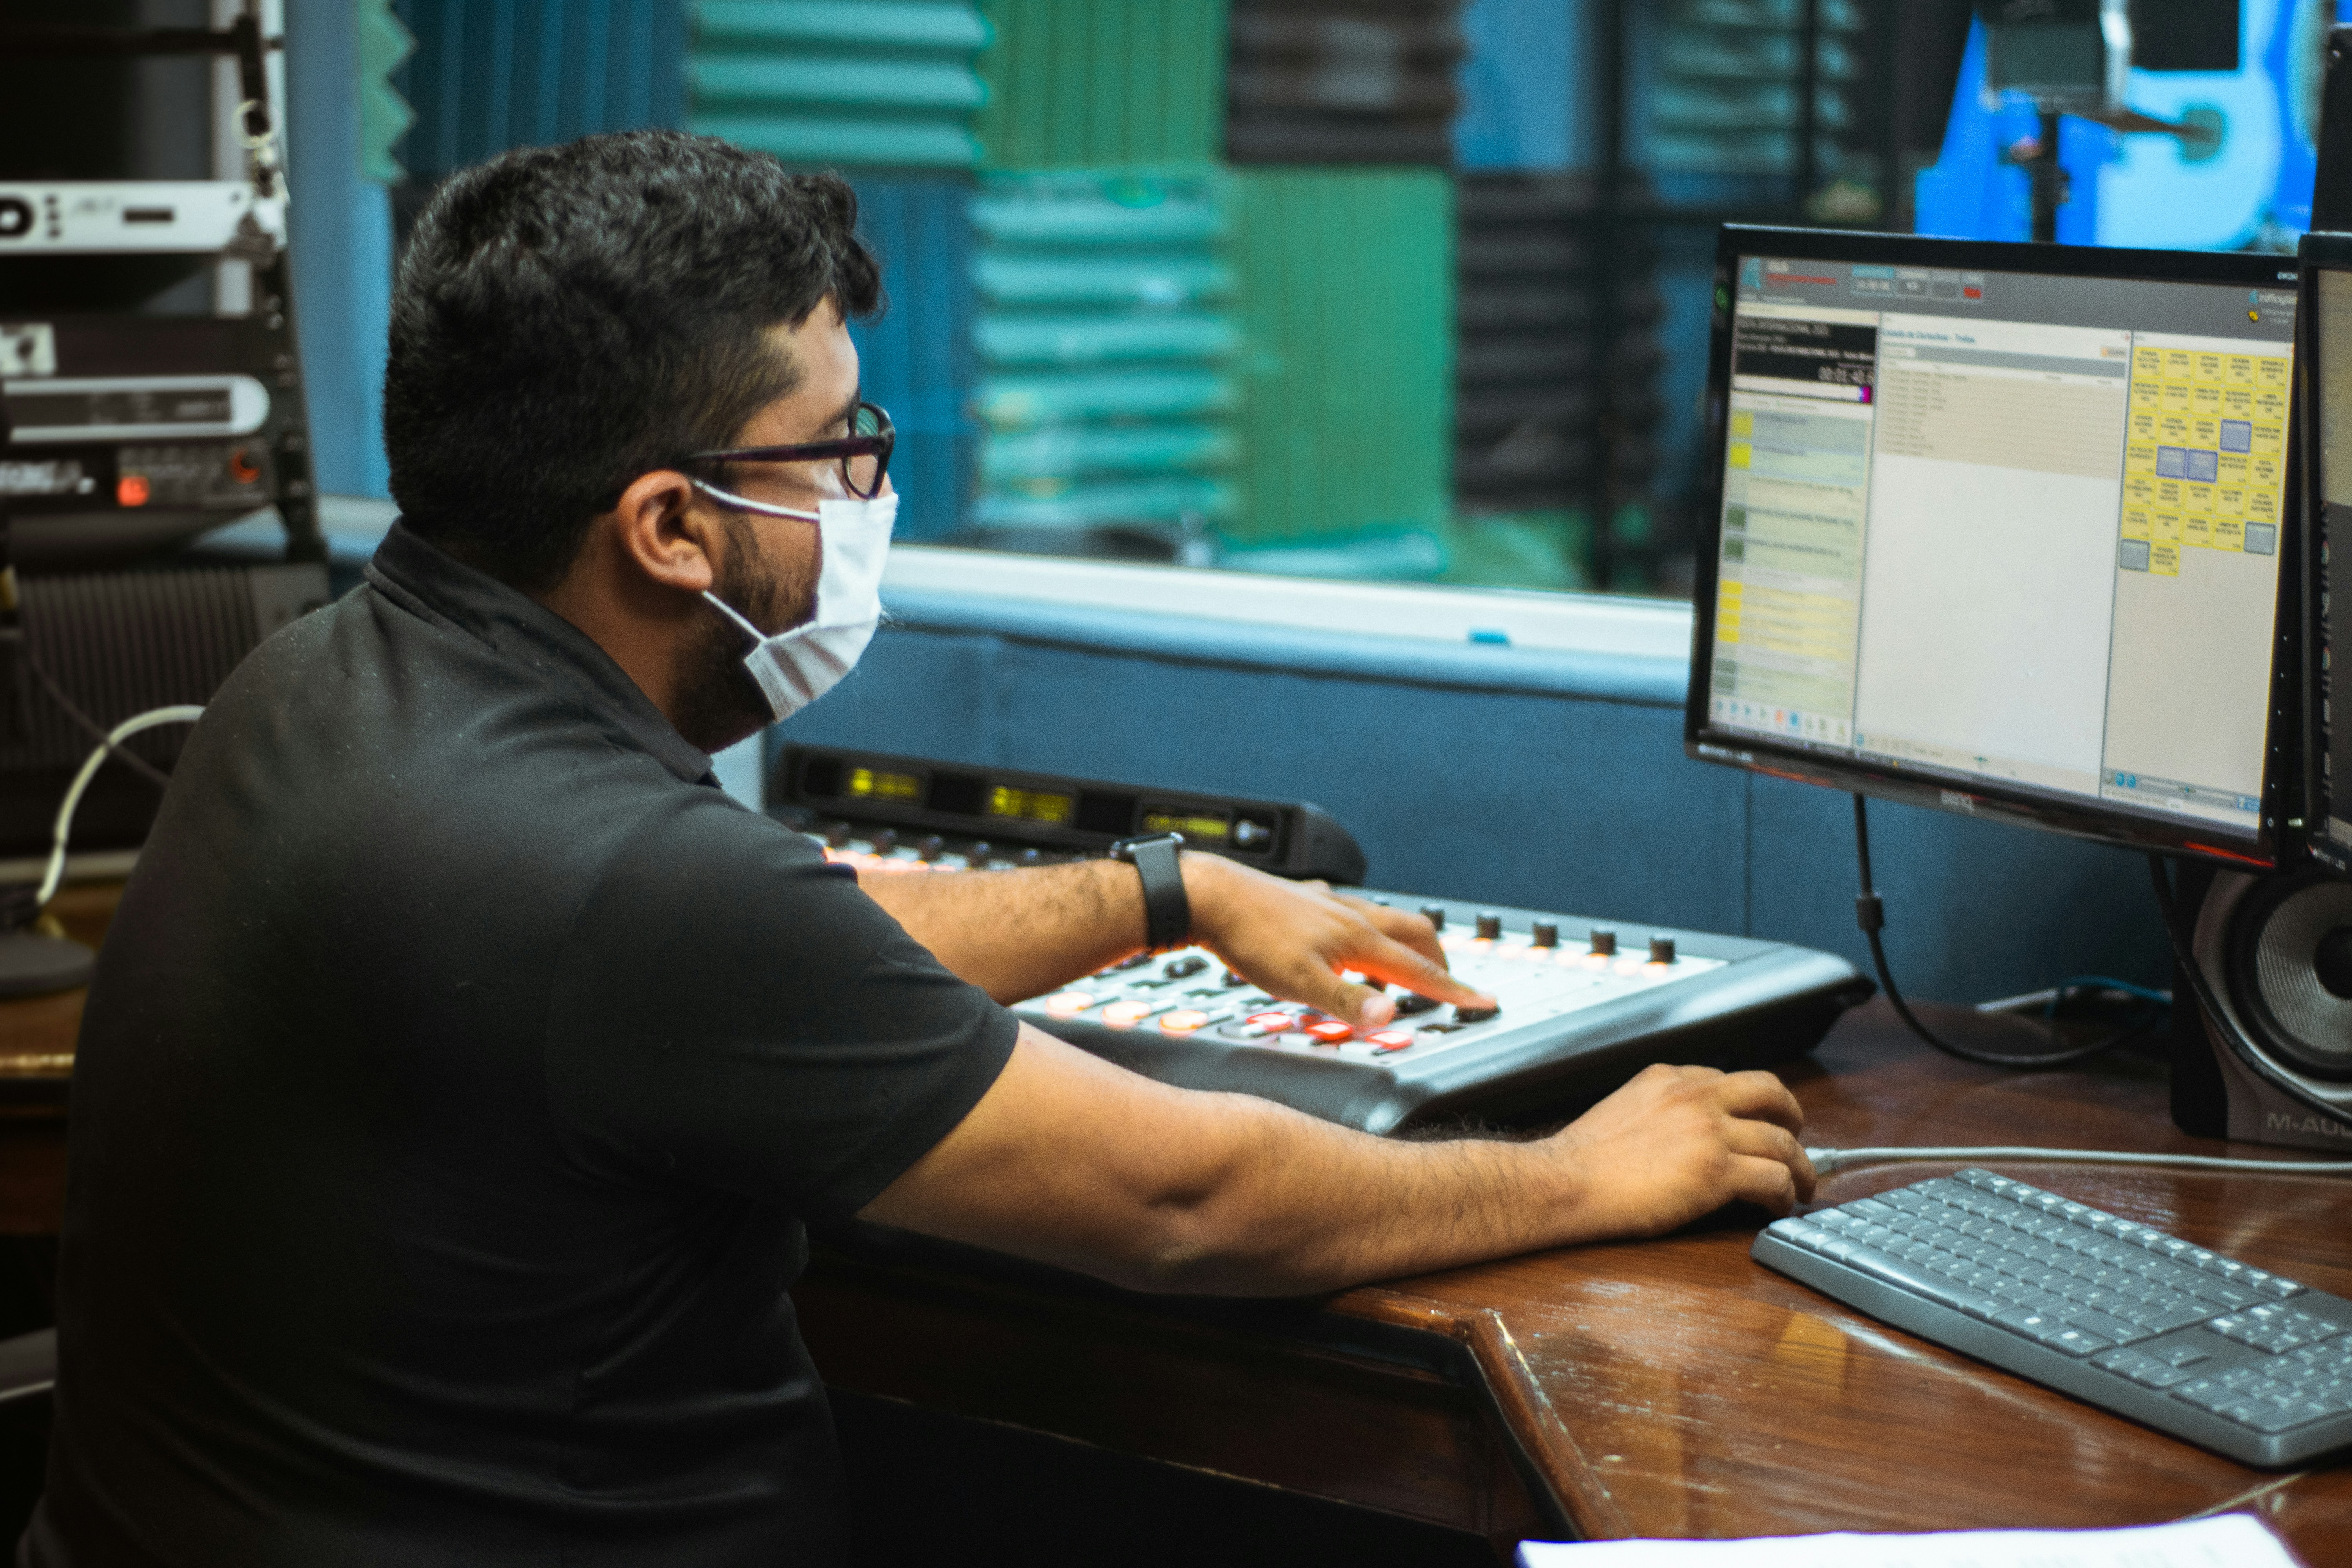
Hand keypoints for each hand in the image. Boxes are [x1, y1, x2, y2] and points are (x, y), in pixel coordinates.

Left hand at [1181, 854, 1494, 1028]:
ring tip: (1404, 962)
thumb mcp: (1300, 982)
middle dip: (1438, 960)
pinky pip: (1352, 912)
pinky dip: (1366, 929)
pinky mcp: (1306, 901)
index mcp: (1358, 939)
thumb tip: (1391, 1016)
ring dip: (1404, 941)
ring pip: (1384, 919)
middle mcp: (1351, 916)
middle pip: (1414, 934)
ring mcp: (1329, 905)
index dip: (1453, 990)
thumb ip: (1347, 1002)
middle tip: (1448, 983)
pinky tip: (1346, 934)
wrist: (1209, 896)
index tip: (1483, 1002)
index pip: (1418, 970)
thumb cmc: (1250, 936)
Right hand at [1546, 1064, 1812, 1238]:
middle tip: (1797, 1138)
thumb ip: (1659, 1109)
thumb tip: (1682, 1135)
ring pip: (1782, 1141)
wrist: (1565, 1181)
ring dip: (1800, 1166)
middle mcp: (1695, 1096)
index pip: (1730, 1080)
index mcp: (1669, 1078)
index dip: (1753, 1103)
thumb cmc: (1582, 1159)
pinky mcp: (1717, 1171)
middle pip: (1770, 1093)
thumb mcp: (1623, 1108)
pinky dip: (1785, 1193)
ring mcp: (1710, 1131)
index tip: (1759, 1120)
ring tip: (1801, 1185)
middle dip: (1793, 1116)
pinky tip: (1779, 1204)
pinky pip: (1773, 1178)